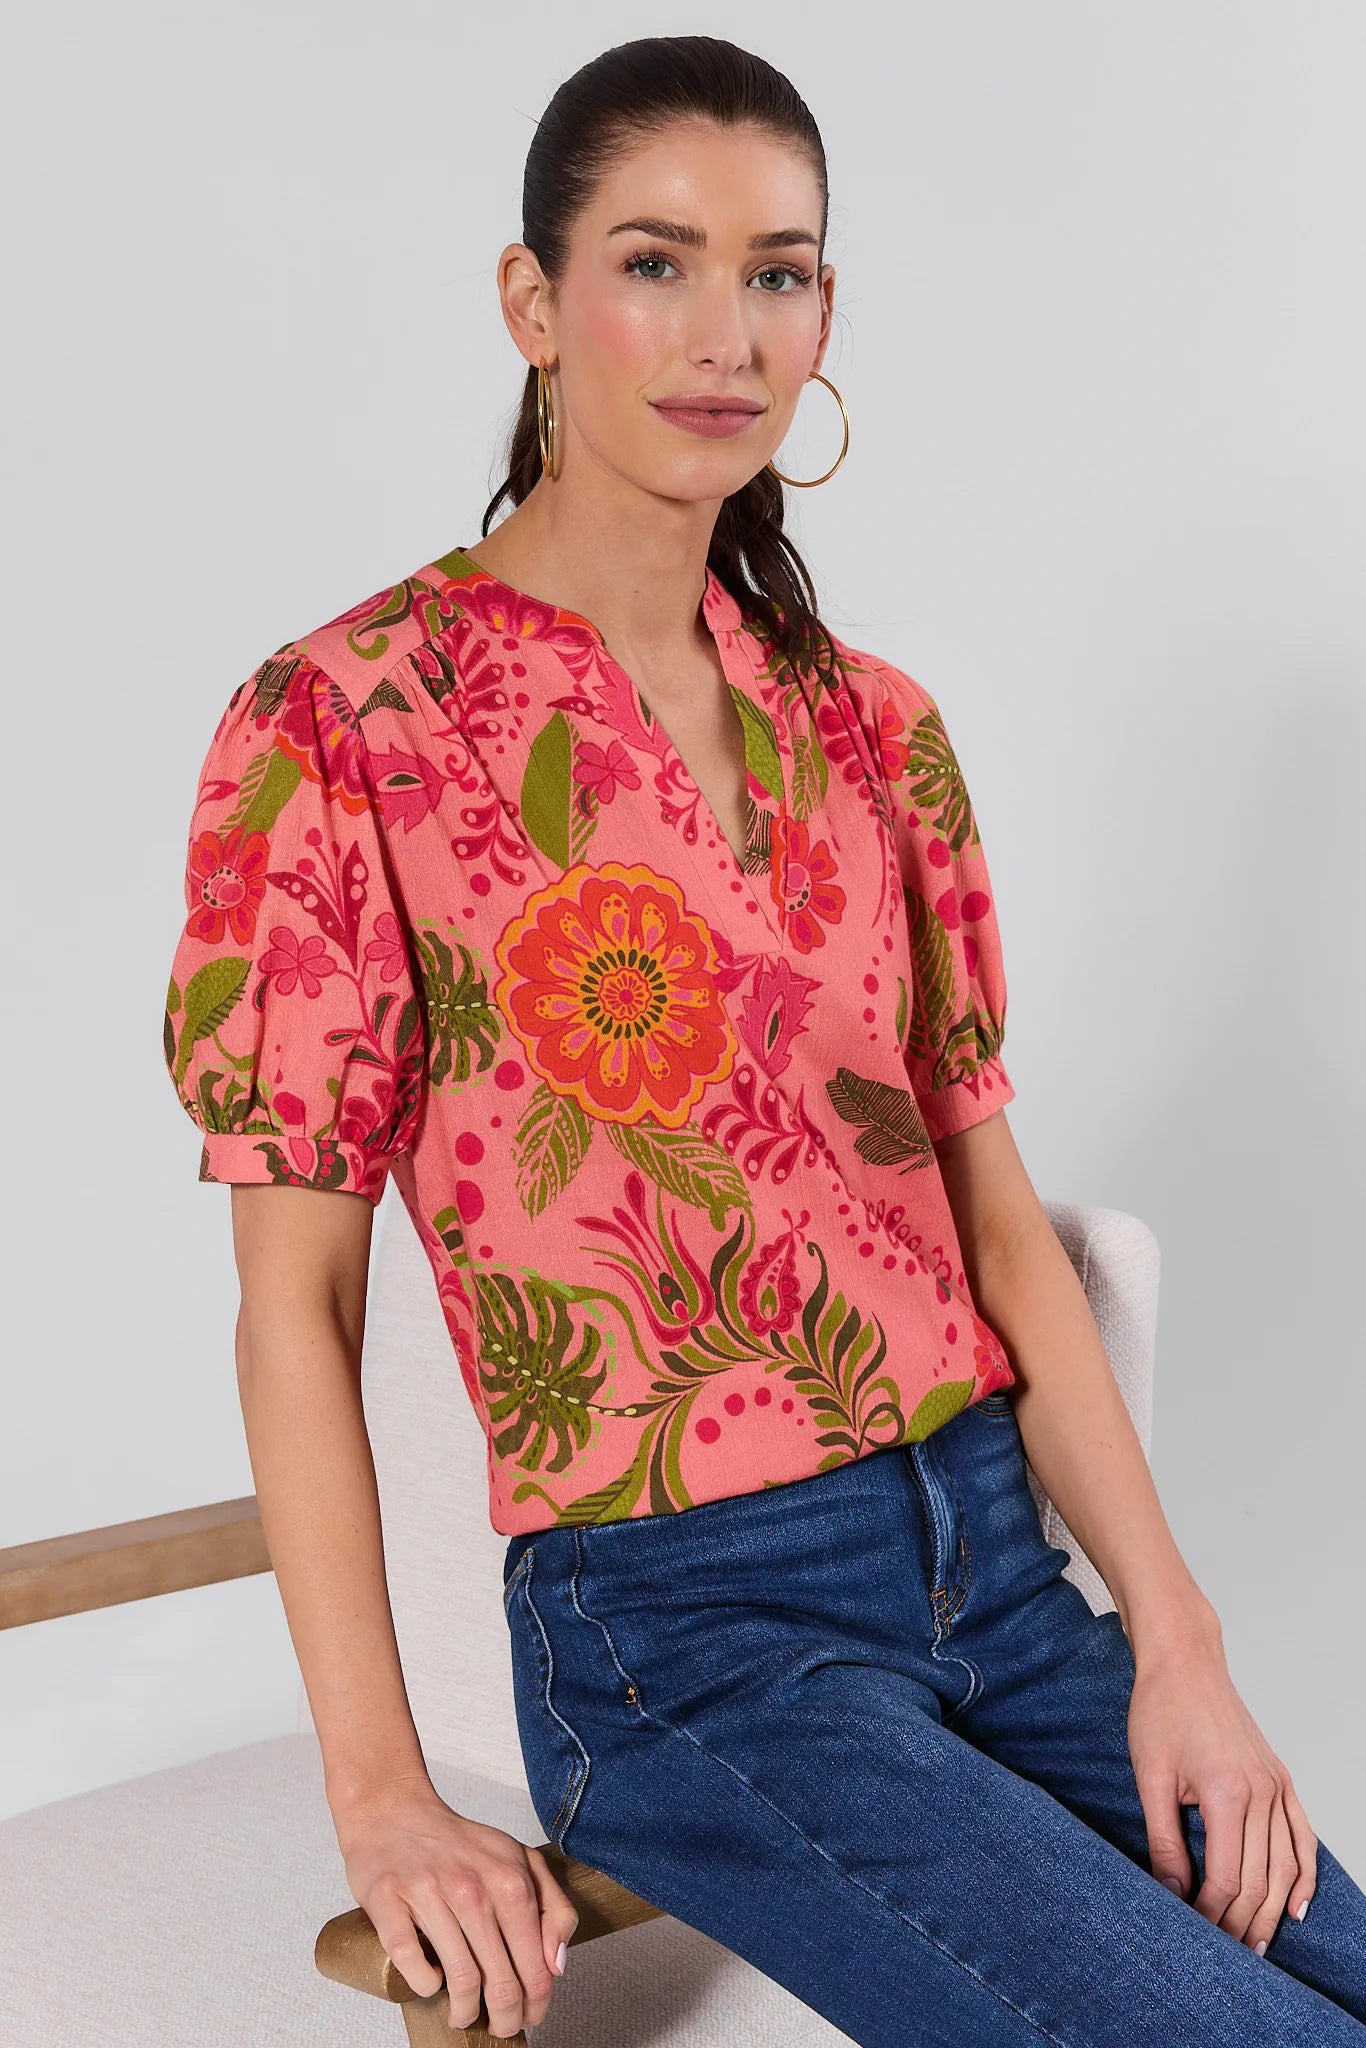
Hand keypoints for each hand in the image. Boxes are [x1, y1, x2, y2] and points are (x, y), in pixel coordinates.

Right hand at [332, 1773, 579, 2034]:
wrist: (394, 1812)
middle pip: (501, 1980)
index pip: (535, 1962)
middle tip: (500, 2027)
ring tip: (464, 2015)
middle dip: (505, 2017)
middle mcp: (472, 1886)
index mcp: (510, 1878)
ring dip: (465, 2011)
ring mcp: (428, 1893)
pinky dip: (424, 1984)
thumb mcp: (518, 1859)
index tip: (530, 2015)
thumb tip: (557, 1962)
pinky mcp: (388, 1900)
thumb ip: (551, 1905)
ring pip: (459, 1978)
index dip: (536, 2002)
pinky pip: (411, 1960)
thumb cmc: (458, 1844)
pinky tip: (431, 1983)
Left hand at [1127, 1622, 1317, 1953]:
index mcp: (1227, 1792)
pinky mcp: (1280, 1778)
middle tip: (1223, 1954)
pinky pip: (1303, 1836)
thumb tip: (1170, 1893)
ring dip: (1273, 1911)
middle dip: (1240, 1922)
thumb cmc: (1161, 1710)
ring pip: (1284, 1866)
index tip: (1193, 1934)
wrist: (1185, 1662)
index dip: (1210, 1914)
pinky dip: (1304, 1875)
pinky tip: (1298, 1906)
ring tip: (1256, 1945)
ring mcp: (1276, 1785)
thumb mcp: (1150, 1776)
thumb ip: (1163, 1839)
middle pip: (1258, 1880)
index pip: (1225, 1877)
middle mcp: (1262, 1792)